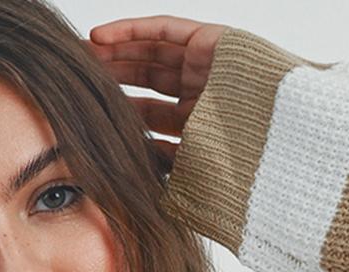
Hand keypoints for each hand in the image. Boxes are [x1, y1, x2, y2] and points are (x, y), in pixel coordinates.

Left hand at [88, 17, 227, 169]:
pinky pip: (161, 28)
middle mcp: (197, 90)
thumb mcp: (189, 166)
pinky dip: (130, 30)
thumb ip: (163, 161)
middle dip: (112, 74)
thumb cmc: (239, 153)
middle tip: (80, 76)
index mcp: (195, 122)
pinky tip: (99, 38)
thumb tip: (136, 161)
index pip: (151, 111)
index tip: (91, 109)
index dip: (121, 107)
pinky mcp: (207, 38)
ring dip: (115, 49)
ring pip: (149, 50)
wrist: (268, 134)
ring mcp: (202, 63)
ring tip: (83, 54)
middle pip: (146, 77)